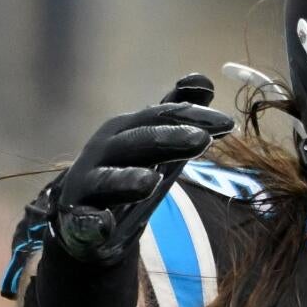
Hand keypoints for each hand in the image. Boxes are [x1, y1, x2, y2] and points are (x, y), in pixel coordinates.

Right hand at [51, 74, 234, 264]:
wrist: (84, 214)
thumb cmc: (127, 169)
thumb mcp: (154, 142)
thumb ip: (176, 115)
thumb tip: (203, 81)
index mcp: (125, 130)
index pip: (160, 118)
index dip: (191, 117)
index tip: (227, 123)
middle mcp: (105, 152)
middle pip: (137, 142)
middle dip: (168, 140)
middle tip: (202, 140)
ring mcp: (89, 185)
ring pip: (108, 180)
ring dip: (127, 181)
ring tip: (150, 183)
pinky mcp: (79, 220)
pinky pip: (83, 221)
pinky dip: (91, 222)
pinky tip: (103, 225)